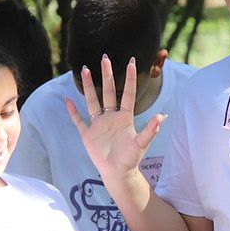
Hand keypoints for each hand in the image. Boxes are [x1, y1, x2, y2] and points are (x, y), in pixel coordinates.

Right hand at [65, 55, 164, 179]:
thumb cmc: (131, 159)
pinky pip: (79, 120)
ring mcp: (99, 124)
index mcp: (125, 117)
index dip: (129, 79)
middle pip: (108, 91)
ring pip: (92, 101)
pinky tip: (67, 100)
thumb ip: (150, 130)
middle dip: (107, 75)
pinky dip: (72, 111)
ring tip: (85, 70)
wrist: (117, 173)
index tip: (130, 62)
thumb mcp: (141, 143)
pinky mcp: (88, 134)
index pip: (128, 94)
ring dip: (88, 86)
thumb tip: (162, 116)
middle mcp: (111, 117)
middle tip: (105, 58)